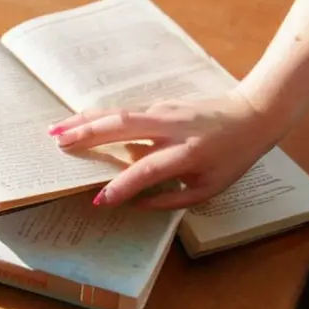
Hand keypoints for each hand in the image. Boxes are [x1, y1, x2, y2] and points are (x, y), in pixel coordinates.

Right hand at [47, 90, 285, 208]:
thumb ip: (172, 200)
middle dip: (88, 135)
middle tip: (57, 145)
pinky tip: (79, 122)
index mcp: (188, 152)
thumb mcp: (210, 188)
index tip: (99, 201)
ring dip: (85, 121)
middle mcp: (172, 127)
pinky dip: (98, 116)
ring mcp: (163, 110)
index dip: (123, 186)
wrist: (252, 113)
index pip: (149, 169)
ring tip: (56, 130)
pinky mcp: (159, 104)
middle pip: (122, 126)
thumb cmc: (232, 156)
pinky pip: (123, 111)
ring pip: (117, 112)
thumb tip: (135, 204)